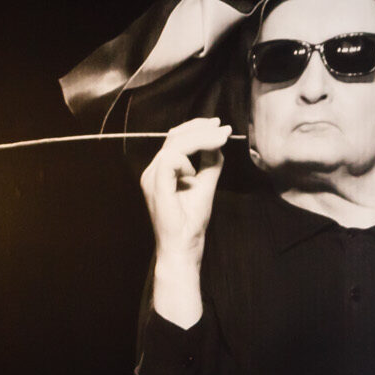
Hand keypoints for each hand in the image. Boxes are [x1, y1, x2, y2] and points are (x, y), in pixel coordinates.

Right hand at [141, 117, 230, 268]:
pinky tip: (195, 172)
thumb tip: (218, 142)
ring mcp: (152, 176)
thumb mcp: (205, 186)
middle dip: (201, 129)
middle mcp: (153, 170)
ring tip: (220, 139)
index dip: (197, 129)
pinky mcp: (156, 184)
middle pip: (175, 136)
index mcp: (162, 170)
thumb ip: (210, 164)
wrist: (183, 247)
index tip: (220, 127)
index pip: (176, 139)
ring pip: (174, 143)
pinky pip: (171, 159)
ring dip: (201, 138)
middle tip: (223, 129)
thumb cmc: (191, 223)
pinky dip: (188, 159)